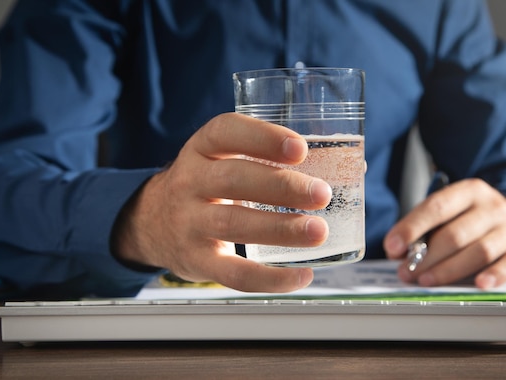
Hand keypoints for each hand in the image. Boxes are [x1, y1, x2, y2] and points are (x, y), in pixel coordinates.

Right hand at [112, 113, 331, 292]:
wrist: (152, 221)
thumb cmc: (207, 185)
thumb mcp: (221, 160)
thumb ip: (269, 159)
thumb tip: (353, 169)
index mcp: (201, 149)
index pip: (225, 132)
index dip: (262, 138)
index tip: (299, 148)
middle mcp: (189, 182)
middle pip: (233, 179)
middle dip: (281, 187)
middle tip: (322, 193)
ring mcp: (189, 222)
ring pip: (233, 223)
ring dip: (280, 229)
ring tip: (318, 232)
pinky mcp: (195, 260)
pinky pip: (232, 273)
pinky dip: (268, 278)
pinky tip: (301, 275)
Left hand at [383, 178, 505, 288]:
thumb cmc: (474, 219)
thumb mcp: (451, 213)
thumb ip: (425, 229)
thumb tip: (397, 252)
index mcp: (468, 191)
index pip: (436, 207)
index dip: (411, 228)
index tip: (392, 247)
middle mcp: (492, 206)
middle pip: (455, 234)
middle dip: (426, 257)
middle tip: (405, 272)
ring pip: (479, 251)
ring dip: (449, 270)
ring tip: (426, 281)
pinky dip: (494, 275)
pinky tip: (478, 285)